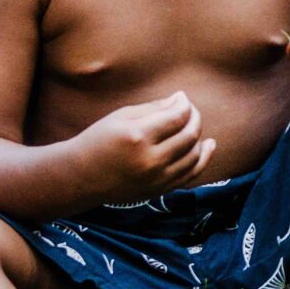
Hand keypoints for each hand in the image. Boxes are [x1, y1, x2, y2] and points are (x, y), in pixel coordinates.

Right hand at [70, 91, 214, 203]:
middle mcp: (150, 160)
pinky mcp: (159, 190)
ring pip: (194, 155)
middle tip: (191, 110)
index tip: (182, 98)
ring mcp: (156, 179)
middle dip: (195, 118)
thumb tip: (181, 99)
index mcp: (138, 137)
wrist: (81, 176)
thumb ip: (154, 108)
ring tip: (194, 125)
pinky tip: (208, 145)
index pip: (177, 117)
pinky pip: (190, 175)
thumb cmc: (99, 140)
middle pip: (189, 136)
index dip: (185, 105)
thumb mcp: (122, 116)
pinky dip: (203, 159)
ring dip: (200, 136)